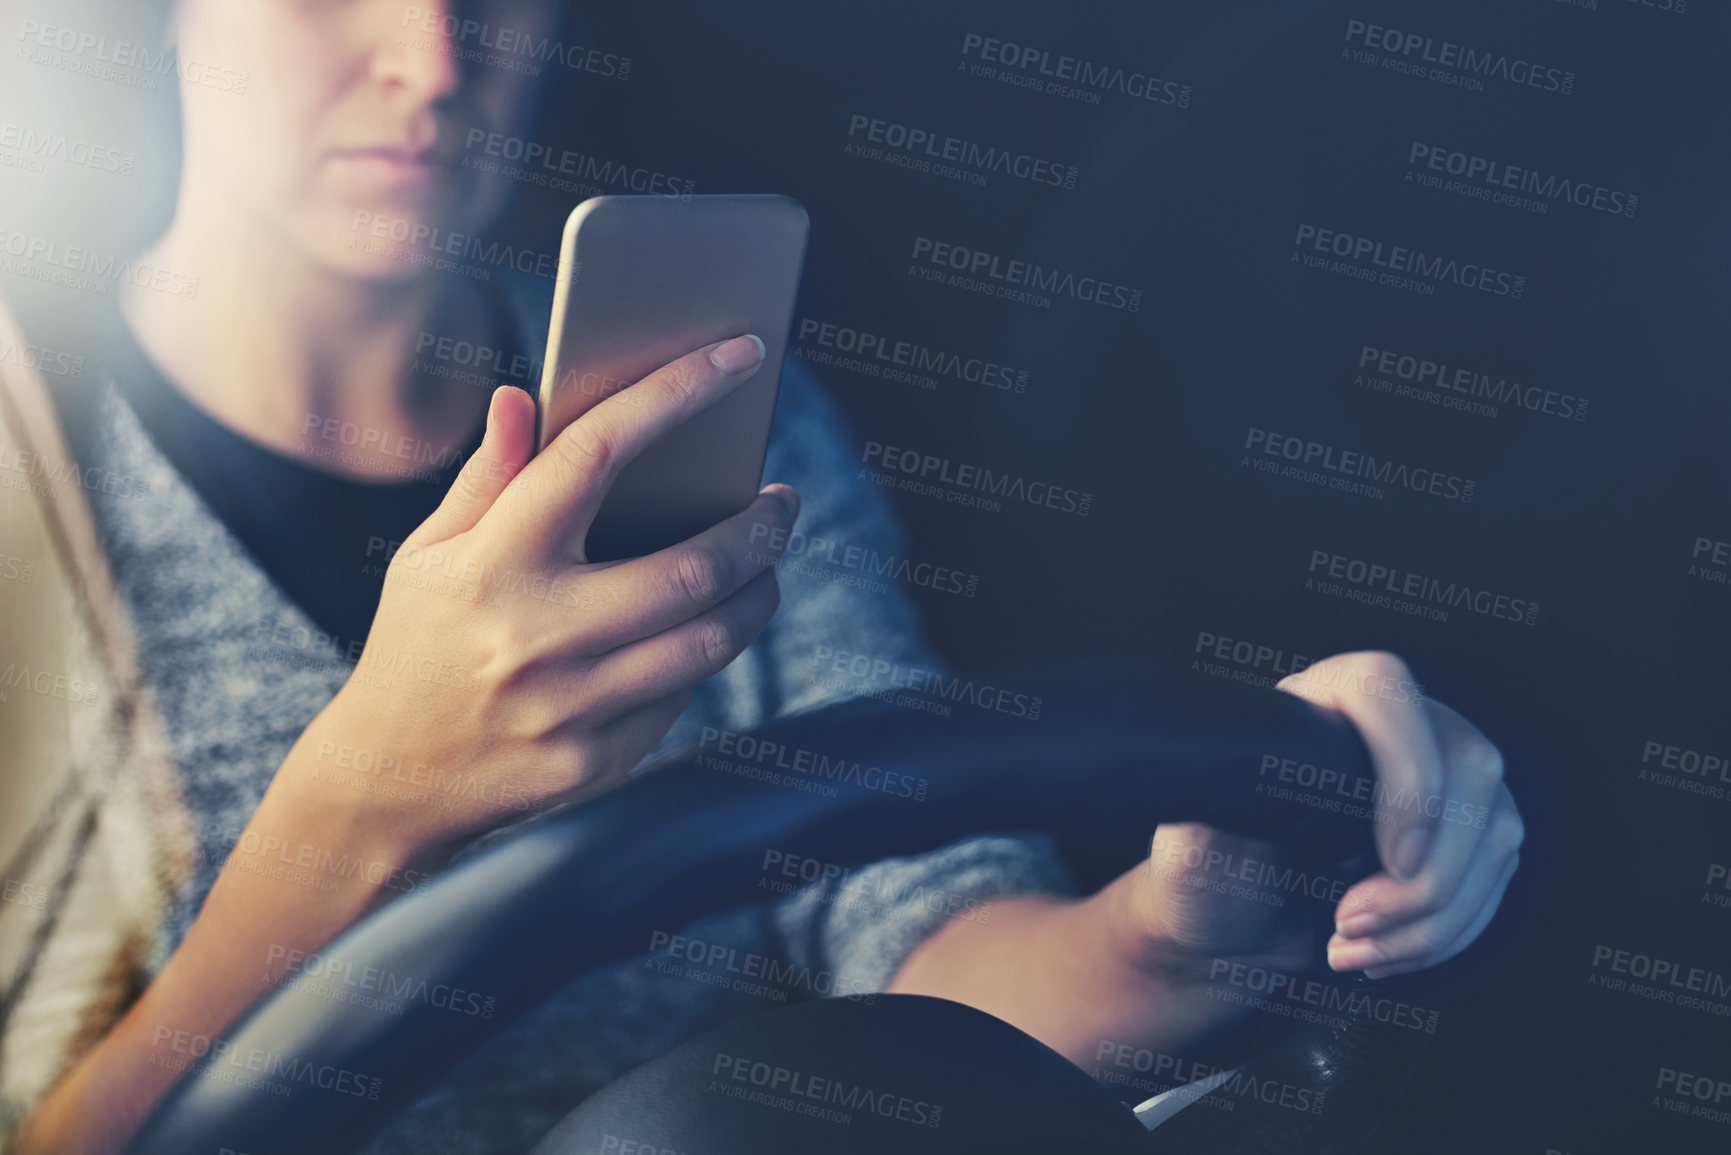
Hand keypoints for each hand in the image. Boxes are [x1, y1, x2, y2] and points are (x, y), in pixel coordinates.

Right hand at [291, 334, 799, 855]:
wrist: (386, 781)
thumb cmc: (416, 642)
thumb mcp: (429, 554)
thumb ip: (488, 478)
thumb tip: (524, 398)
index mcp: (492, 561)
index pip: (597, 452)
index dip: (677, 392)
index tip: (740, 356)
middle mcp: (536, 633)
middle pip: (691, 568)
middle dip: (759, 528)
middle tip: (783, 502)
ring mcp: (570, 705)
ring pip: (709, 640)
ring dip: (756, 594)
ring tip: (765, 564)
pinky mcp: (595, 760)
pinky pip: (681, 695)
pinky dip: (701, 656)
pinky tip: (702, 630)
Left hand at [1122, 651, 1520, 984]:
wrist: (1237, 926)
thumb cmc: (1207, 876)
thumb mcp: (1190, 847)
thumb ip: (1205, 817)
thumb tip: (1230, 788)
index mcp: (1317, 696)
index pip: (1385, 687)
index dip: (1407, 771)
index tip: (1391, 857)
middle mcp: (1391, 720)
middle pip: (1467, 765)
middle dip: (1423, 875)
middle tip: (1347, 921)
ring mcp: (1442, 772)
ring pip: (1492, 833)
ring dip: (1431, 918)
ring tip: (1348, 947)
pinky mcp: (1469, 830)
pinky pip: (1495, 880)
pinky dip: (1445, 933)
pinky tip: (1381, 952)